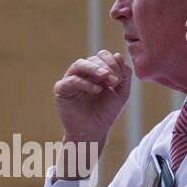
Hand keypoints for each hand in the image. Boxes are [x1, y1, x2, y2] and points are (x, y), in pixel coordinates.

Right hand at [53, 50, 131, 168]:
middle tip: (114, 80)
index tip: (119, 79)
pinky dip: (85, 83)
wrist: (94, 131)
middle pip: (92, 58)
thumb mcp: (121, 93)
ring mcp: (71, 80)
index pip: (102, 56)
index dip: (112, 62)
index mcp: (96, 71)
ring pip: (79, 64)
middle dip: (106, 67)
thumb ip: (124, 75)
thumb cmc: (106, 113)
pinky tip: (97, 90)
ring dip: (94, 68)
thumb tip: (118, 55)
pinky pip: (71, 80)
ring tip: (106, 77)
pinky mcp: (61, 90)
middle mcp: (82, 73)